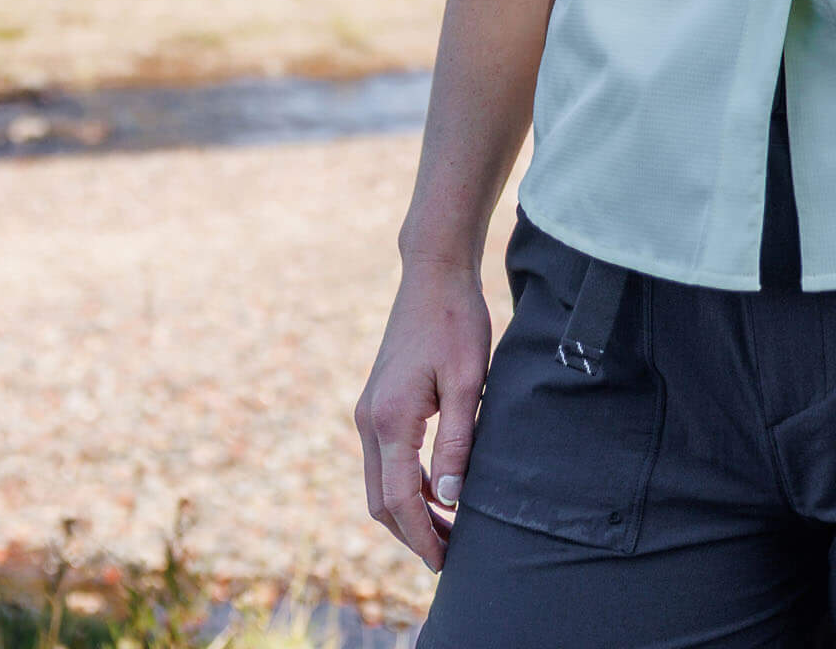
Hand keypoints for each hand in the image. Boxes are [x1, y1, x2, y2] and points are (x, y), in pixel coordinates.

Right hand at [354, 253, 492, 571]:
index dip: (423, 536)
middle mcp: (368, 421)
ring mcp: (368, 411)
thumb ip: (457, 442)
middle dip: (413, 533)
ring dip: (409, 512)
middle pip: (382, 501)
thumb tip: (452, 500)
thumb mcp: (467, 381)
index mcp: (389, 420)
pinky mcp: (377, 403)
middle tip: (449, 556)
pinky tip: (436, 492)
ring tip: (448, 531)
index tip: (445, 562)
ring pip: (380, 483)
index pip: (400, 500)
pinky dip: (405, 485)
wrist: (433, 274)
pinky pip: (385, 460)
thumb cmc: (456, 321)